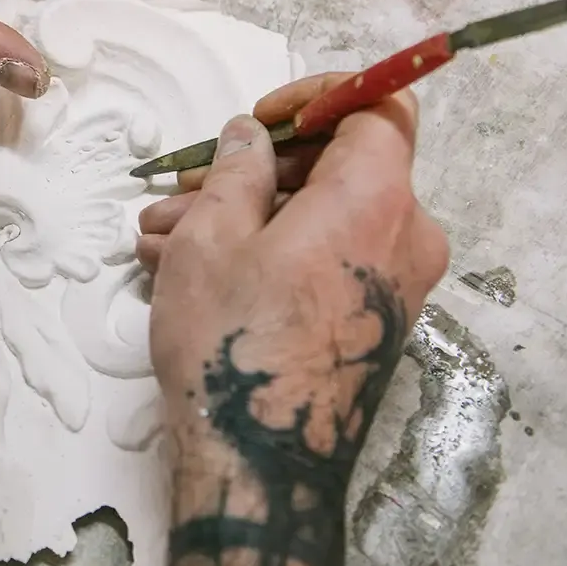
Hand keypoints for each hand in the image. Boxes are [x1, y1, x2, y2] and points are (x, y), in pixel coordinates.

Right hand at [124, 76, 448, 565]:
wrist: (262, 468)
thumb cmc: (235, 343)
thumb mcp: (212, 237)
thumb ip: (237, 169)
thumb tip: (252, 136)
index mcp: (377, 199)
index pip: (381, 106)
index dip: (319, 96)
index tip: (259, 118)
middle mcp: (405, 237)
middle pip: (341, 165)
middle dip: (255, 169)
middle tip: (183, 188)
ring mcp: (395, 287)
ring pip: (321, 217)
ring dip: (244, 215)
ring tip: (161, 239)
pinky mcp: (373, 325)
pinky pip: (326, 261)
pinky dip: (268, 253)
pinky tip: (188, 270)